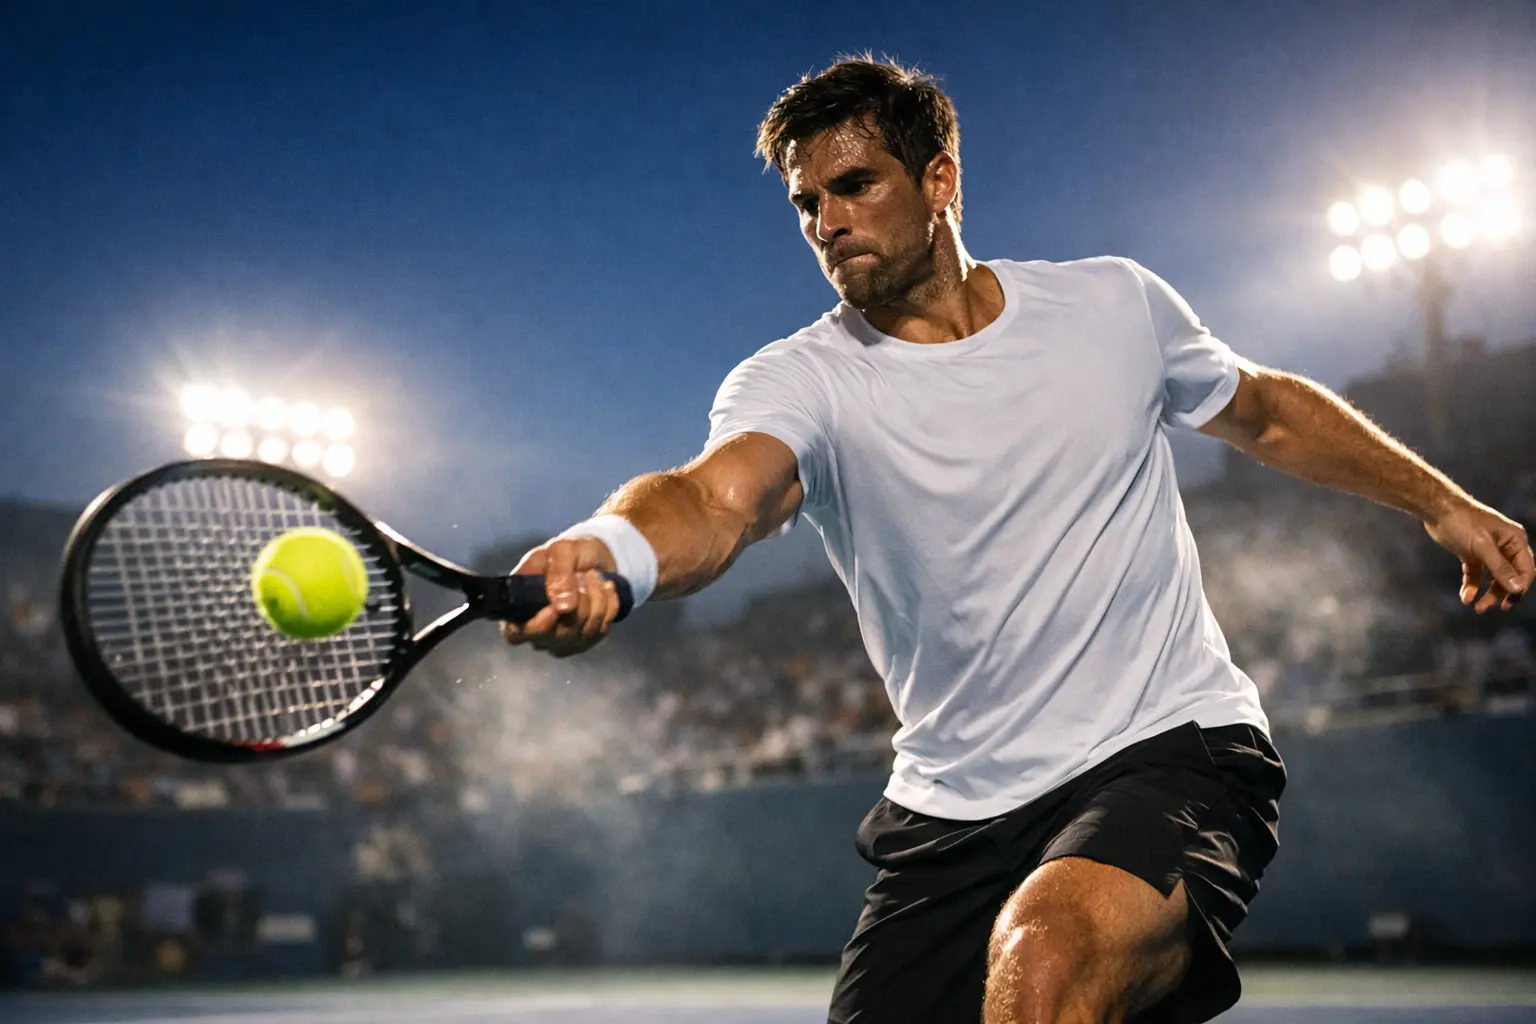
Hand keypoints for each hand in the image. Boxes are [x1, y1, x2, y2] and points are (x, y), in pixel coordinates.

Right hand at [499, 536, 623, 656]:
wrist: (593, 558)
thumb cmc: (567, 554)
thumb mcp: (560, 551)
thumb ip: (558, 575)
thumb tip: (563, 607)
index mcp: (518, 608)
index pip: (516, 634)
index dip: (538, 625)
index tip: (555, 608)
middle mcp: (537, 631)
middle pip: (558, 634)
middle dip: (578, 601)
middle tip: (582, 575)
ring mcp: (562, 639)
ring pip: (584, 632)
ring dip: (596, 598)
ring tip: (593, 577)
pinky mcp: (586, 640)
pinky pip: (602, 629)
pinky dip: (609, 604)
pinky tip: (605, 588)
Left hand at [1423, 498, 1533, 612]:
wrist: (1437, 509)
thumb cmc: (1462, 522)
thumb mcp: (1482, 546)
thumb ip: (1500, 568)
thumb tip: (1518, 588)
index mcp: (1515, 541)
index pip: (1526, 570)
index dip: (1519, 587)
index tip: (1507, 602)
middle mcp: (1506, 546)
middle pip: (1510, 576)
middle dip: (1501, 593)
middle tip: (1488, 608)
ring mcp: (1489, 551)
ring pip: (1493, 578)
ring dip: (1487, 593)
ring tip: (1476, 607)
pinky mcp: (1472, 554)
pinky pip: (1477, 574)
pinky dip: (1472, 586)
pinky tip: (1465, 596)